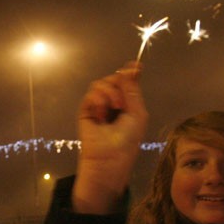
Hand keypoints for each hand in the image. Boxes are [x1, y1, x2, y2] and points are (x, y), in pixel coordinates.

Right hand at [72, 62, 147, 213]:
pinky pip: (91, 93)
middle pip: (113, 79)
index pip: (127, 82)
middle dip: (119, 85)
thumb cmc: (127, 140)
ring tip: (114, 108)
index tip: (136, 66)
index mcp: (127, 104)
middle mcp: (113, 103)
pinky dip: (98, 99)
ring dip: (109, 93)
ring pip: (101, 84)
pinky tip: (102, 114)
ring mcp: (98, 106)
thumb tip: (130, 69)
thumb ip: (133, 90)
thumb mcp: (137, 113)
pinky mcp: (86, 110)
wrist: (110, 157)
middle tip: (122, 101)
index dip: (130, 72)